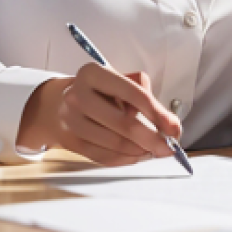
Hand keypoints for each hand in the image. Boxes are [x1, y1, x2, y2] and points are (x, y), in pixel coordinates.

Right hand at [18, 64, 181, 165]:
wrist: (57, 103)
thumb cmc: (99, 90)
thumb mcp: (118, 78)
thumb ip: (142, 92)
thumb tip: (166, 121)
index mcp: (93, 73)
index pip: (133, 93)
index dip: (157, 113)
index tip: (174, 127)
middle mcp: (78, 94)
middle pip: (124, 124)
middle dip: (152, 138)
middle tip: (169, 147)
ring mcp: (70, 120)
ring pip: (114, 143)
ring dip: (140, 151)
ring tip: (155, 151)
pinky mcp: (68, 141)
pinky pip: (103, 156)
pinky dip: (125, 159)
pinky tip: (138, 155)